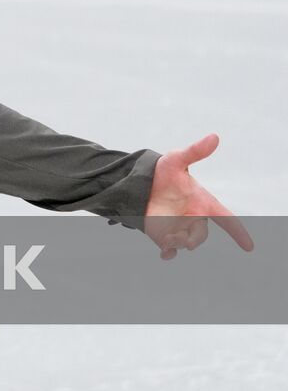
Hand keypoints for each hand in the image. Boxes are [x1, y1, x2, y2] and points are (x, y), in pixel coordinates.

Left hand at [143, 133, 252, 259]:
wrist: (140, 181)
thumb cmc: (163, 171)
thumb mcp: (176, 159)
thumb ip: (195, 152)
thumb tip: (214, 137)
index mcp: (203, 203)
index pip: (226, 218)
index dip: (238, 232)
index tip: (249, 246)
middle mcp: (194, 217)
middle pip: (201, 236)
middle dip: (194, 240)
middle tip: (181, 240)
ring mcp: (179, 227)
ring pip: (185, 243)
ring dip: (178, 244)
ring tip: (167, 239)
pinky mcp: (163, 234)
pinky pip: (170, 249)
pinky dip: (169, 253)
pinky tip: (165, 253)